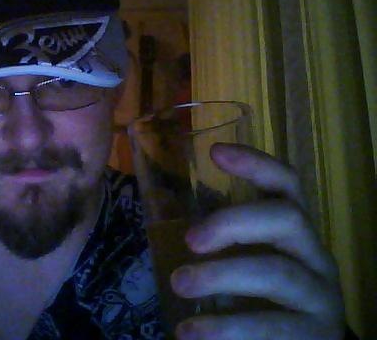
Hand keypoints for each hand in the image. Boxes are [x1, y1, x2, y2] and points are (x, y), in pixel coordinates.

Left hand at [170, 143, 345, 339]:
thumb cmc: (263, 297)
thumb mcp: (245, 259)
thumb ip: (216, 237)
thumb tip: (154, 207)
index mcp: (294, 231)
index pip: (286, 184)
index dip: (256, 163)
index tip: (216, 152)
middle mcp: (314, 255)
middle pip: (287, 218)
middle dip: (233, 222)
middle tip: (190, 239)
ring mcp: (320, 295)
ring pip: (277, 273)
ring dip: (221, 276)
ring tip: (179, 284)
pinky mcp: (316, 335)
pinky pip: (273, 327)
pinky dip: (227, 328)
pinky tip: (192, 332)